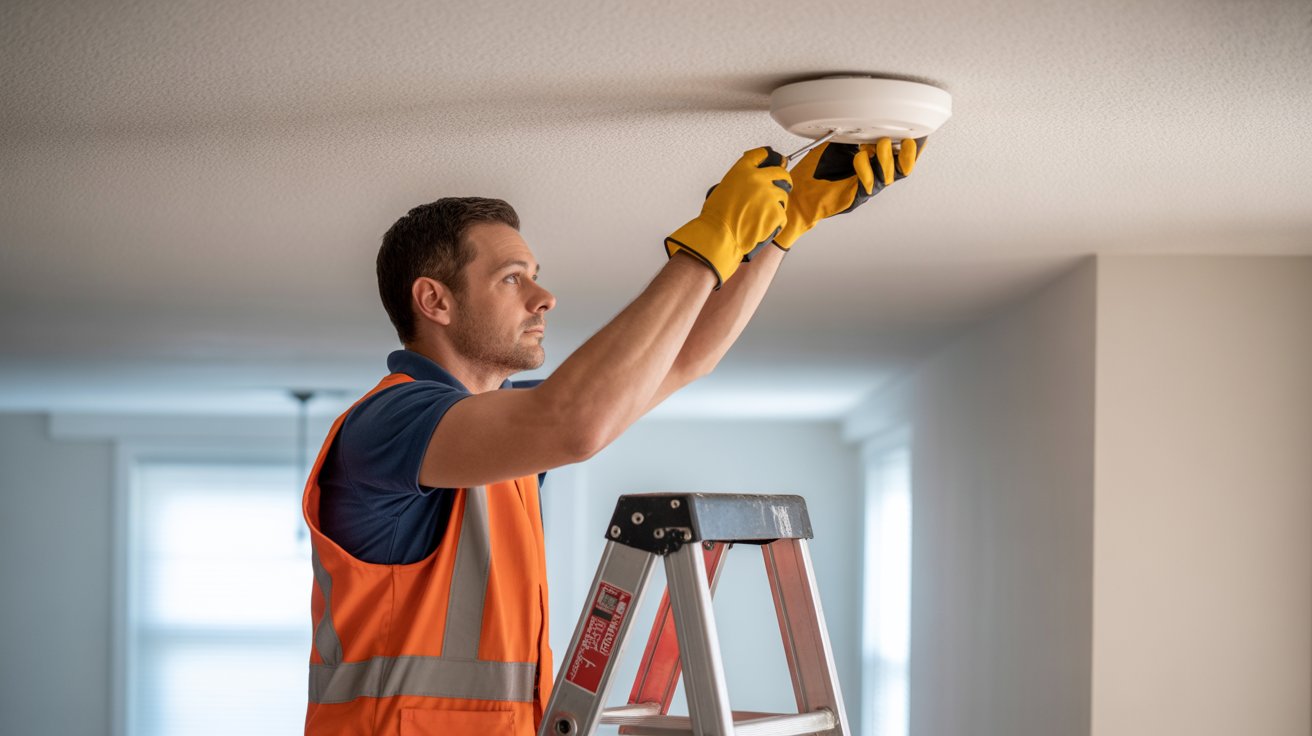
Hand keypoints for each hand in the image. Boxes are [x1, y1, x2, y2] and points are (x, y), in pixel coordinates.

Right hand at [664, 147, 791, 287]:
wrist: (720, 235)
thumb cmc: (717, 216)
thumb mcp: (724, 187)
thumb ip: (741, 180)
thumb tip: (752, 182)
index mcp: (743, 170)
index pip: (760, 155)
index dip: (766, 157)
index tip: (769, 158)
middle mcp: (758, 179)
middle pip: (781, 172)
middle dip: (782, 179)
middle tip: (780, 185)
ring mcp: (769, 195)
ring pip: (783, 194)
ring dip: (777, 202)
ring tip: (764, 213)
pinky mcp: (776, 211)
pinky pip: (782, 213)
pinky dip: (775, 220)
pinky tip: (764, 224)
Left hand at [772, 137, 923, 250]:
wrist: (798, 192)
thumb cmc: (816, 171)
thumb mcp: (836, 144)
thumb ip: (851, 134)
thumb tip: (862, 117)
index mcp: (872, 164)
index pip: (899, 156)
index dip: (912, 147)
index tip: (918, 133)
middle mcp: (873, 177)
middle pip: (902, 169)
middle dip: (909, 154)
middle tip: (907, 140)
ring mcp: (865, 189)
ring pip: (888, 176)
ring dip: (886, 158)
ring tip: (882, 144)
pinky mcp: (855, 198)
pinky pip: (868, 185)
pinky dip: (865, 168)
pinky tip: (859, 157)